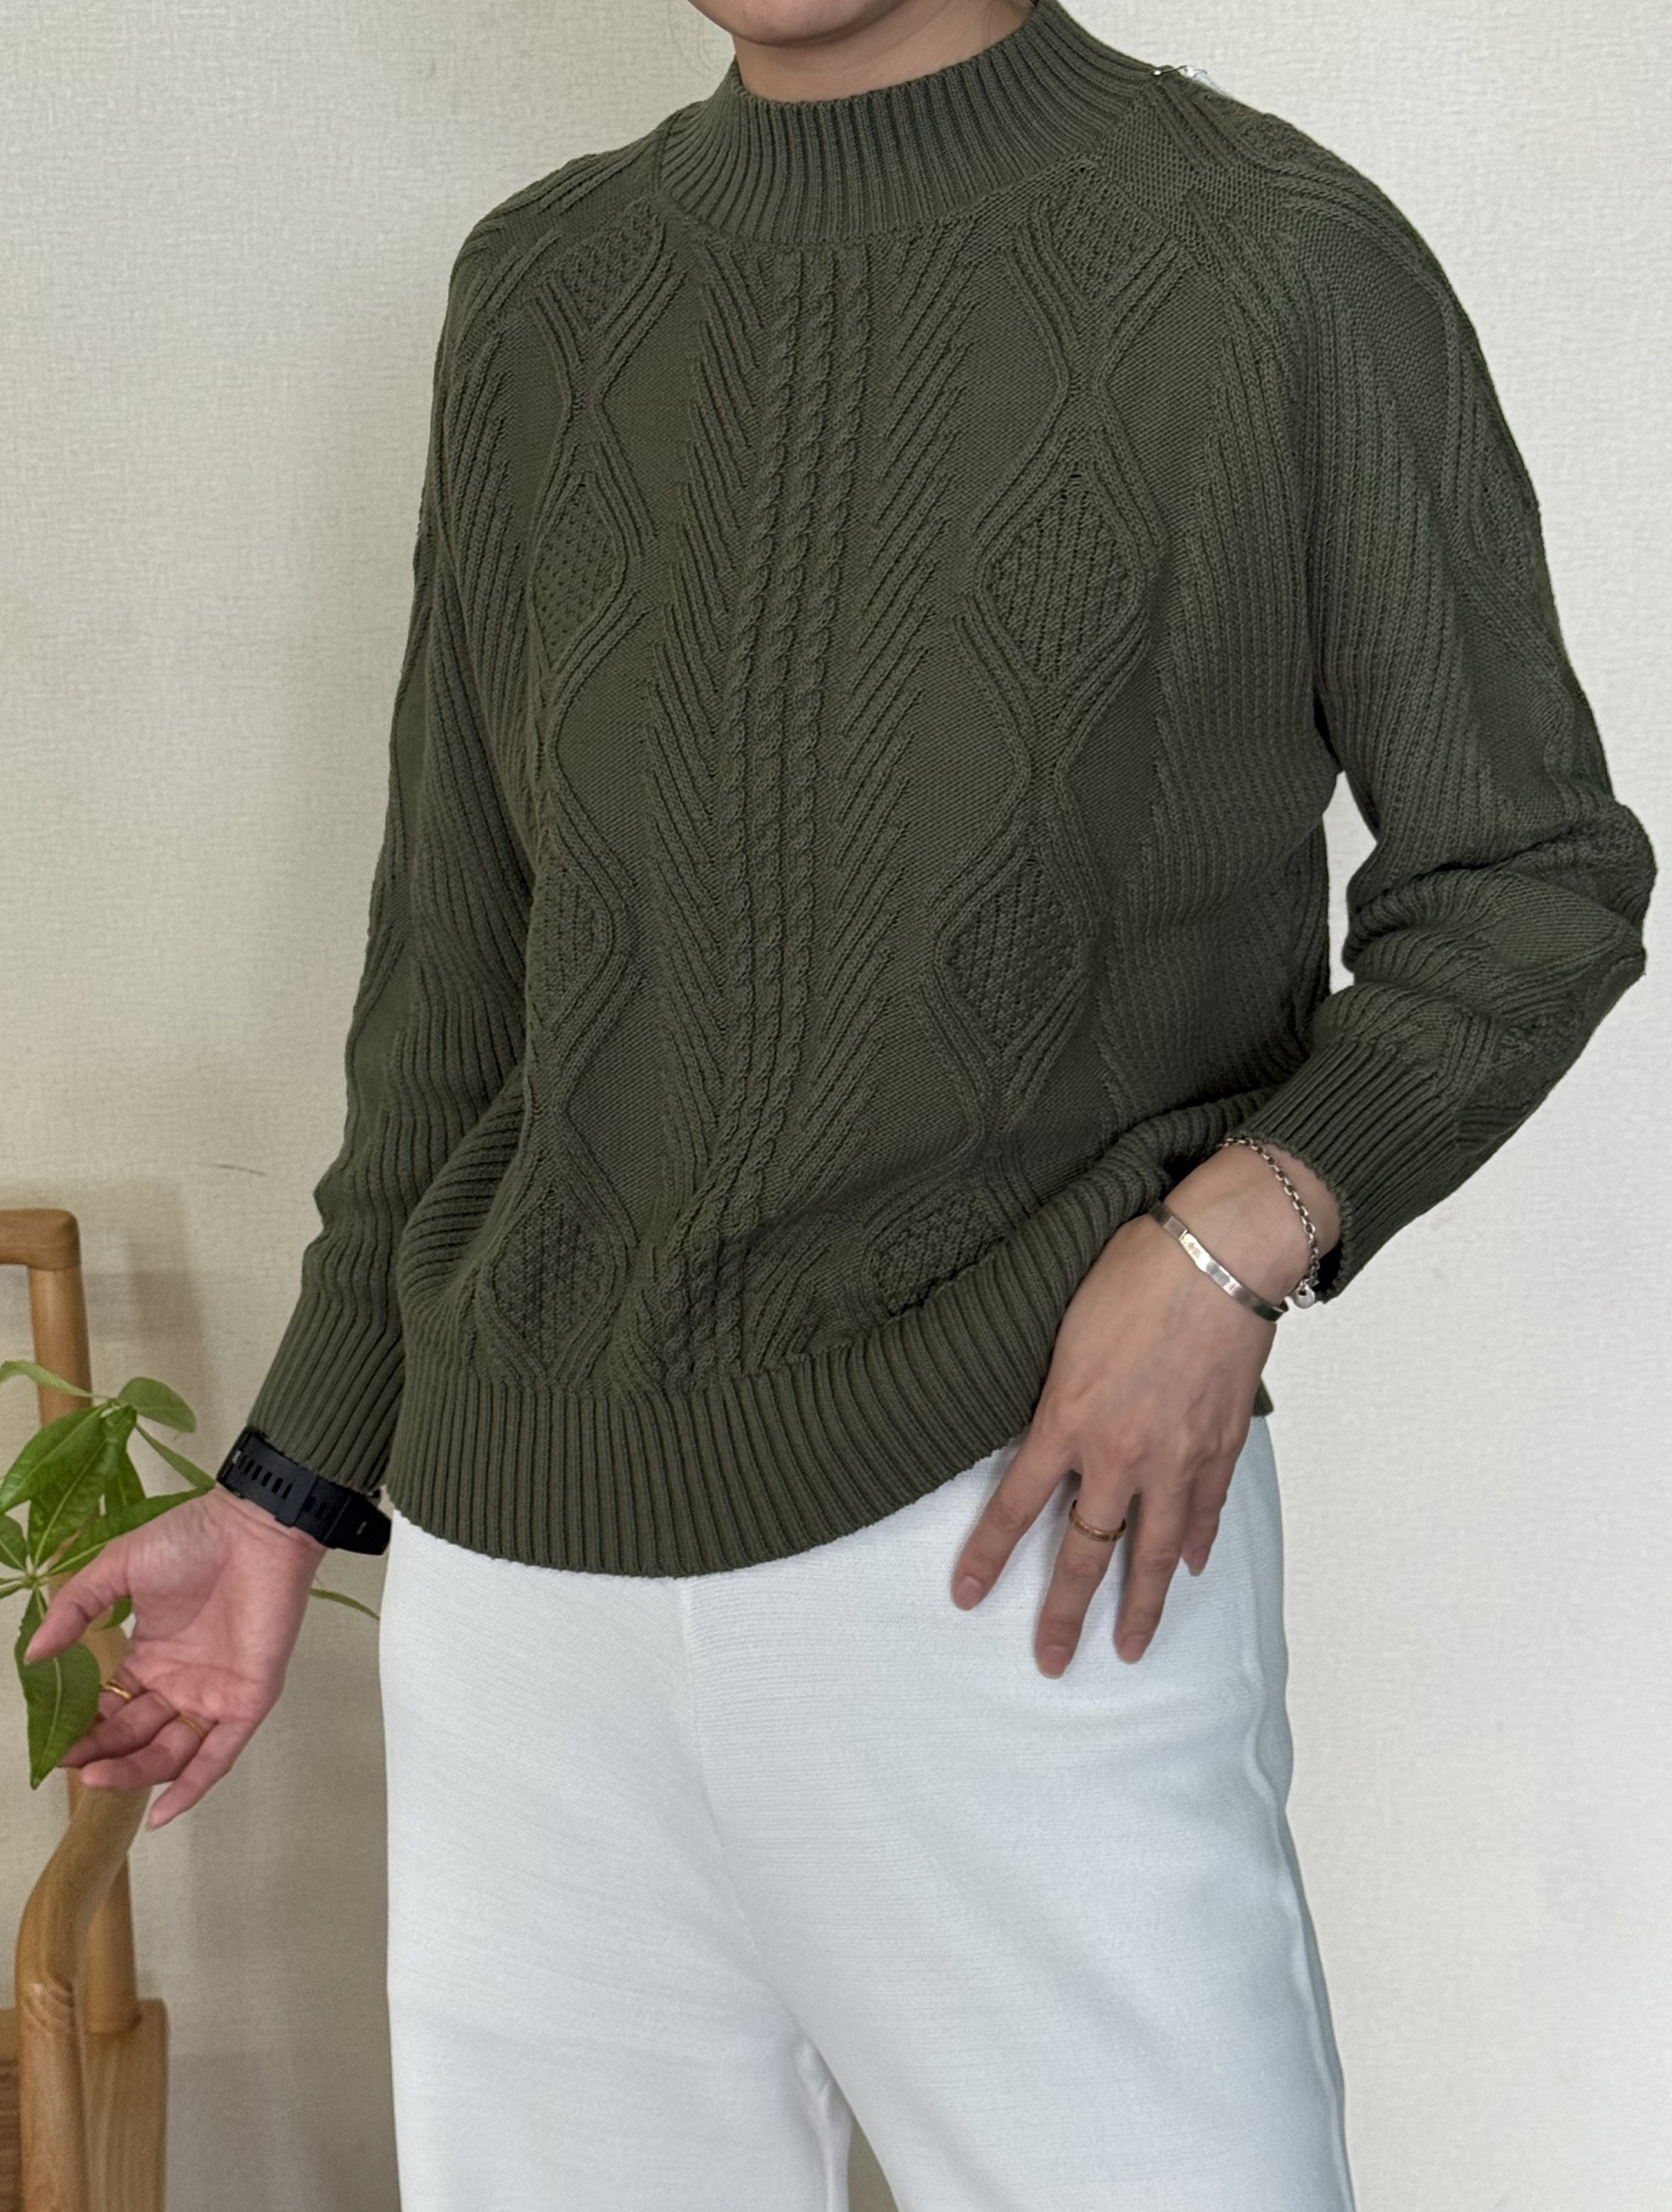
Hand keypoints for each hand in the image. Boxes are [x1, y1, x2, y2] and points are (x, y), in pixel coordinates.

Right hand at [22, 1482, 326, 1827]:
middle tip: (73, 1765)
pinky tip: (162, 1814)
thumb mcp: (119, 1569)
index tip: (55, 1745)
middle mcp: (181, 1682)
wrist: (254, 1528)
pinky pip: (220, 1754)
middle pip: (137, 1737)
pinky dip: (193, 1786)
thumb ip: (76, 1611)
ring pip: (171, 1752)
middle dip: (103, 1756)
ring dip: (135, 1772)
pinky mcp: (248, 1699)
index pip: (113, 1709)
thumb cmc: (191, 1540)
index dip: (86, 1730)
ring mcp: (215, 1693)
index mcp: (152, 1656)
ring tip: (97, 1776)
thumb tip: (34, 1656)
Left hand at [949, 1140, 1337, 1672]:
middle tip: (1051, 1661)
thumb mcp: (1064, 1327)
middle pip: (1086, 1552)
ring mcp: (1176, 1456)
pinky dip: (1196, 1544)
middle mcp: (1120, 1452)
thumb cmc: (1136, 1270)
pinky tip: (1189, 1568)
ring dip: (1141, 1606)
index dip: (989, 1556)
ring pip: (1154, 1552)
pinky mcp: (1221, 1445)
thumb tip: (1045, 1425)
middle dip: (1064, 1613)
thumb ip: (1054, 1388)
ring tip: (1128, 1648)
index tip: (969, 1598)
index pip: (1015, 1505)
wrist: (1221, 1254)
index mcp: (1067, 1417)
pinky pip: (1204, 1511)